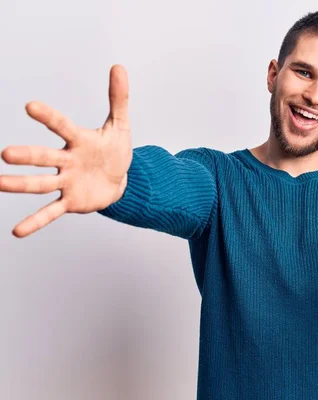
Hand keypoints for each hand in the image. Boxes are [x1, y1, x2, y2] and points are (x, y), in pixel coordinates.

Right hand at [0, 65, 131, 237]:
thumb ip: (118, 98)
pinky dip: (36, 221)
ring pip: (41, 184)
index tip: (31, 106)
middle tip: (7, 154)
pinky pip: (51, 212)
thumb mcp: (120, 125)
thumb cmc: (114, 151)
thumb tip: (119, 66)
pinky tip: (18, 232)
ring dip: (20, 184)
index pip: (63, 127)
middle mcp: (67, 160)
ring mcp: (66, 182)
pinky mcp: (71, 202)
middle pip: (45, 158)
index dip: (49, 117)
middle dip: (28, 156)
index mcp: (79, 140)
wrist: (120, 181)